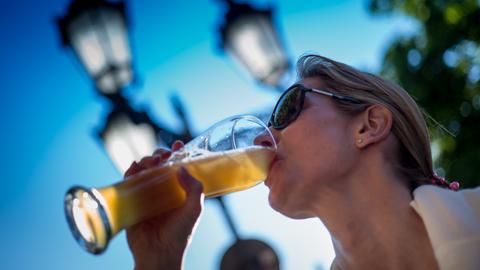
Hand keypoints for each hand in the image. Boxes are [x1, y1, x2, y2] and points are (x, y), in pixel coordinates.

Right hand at [124, 141, 203, 269]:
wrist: (158, 253)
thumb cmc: (180, 234)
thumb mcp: (194, 209)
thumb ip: (194, 188)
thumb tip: (182, 168)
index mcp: (179, 191)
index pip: (179, 166)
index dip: (178, 153)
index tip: (178, 144)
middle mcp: (163, 190)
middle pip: (160, 164)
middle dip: (161, 154)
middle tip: (164, 155)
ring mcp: (148, 195)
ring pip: (145, 170)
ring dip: (147, 160)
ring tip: (152, 162)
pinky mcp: (133, 201)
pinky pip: (129, 181)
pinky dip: (131, 170)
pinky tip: (135, 166)